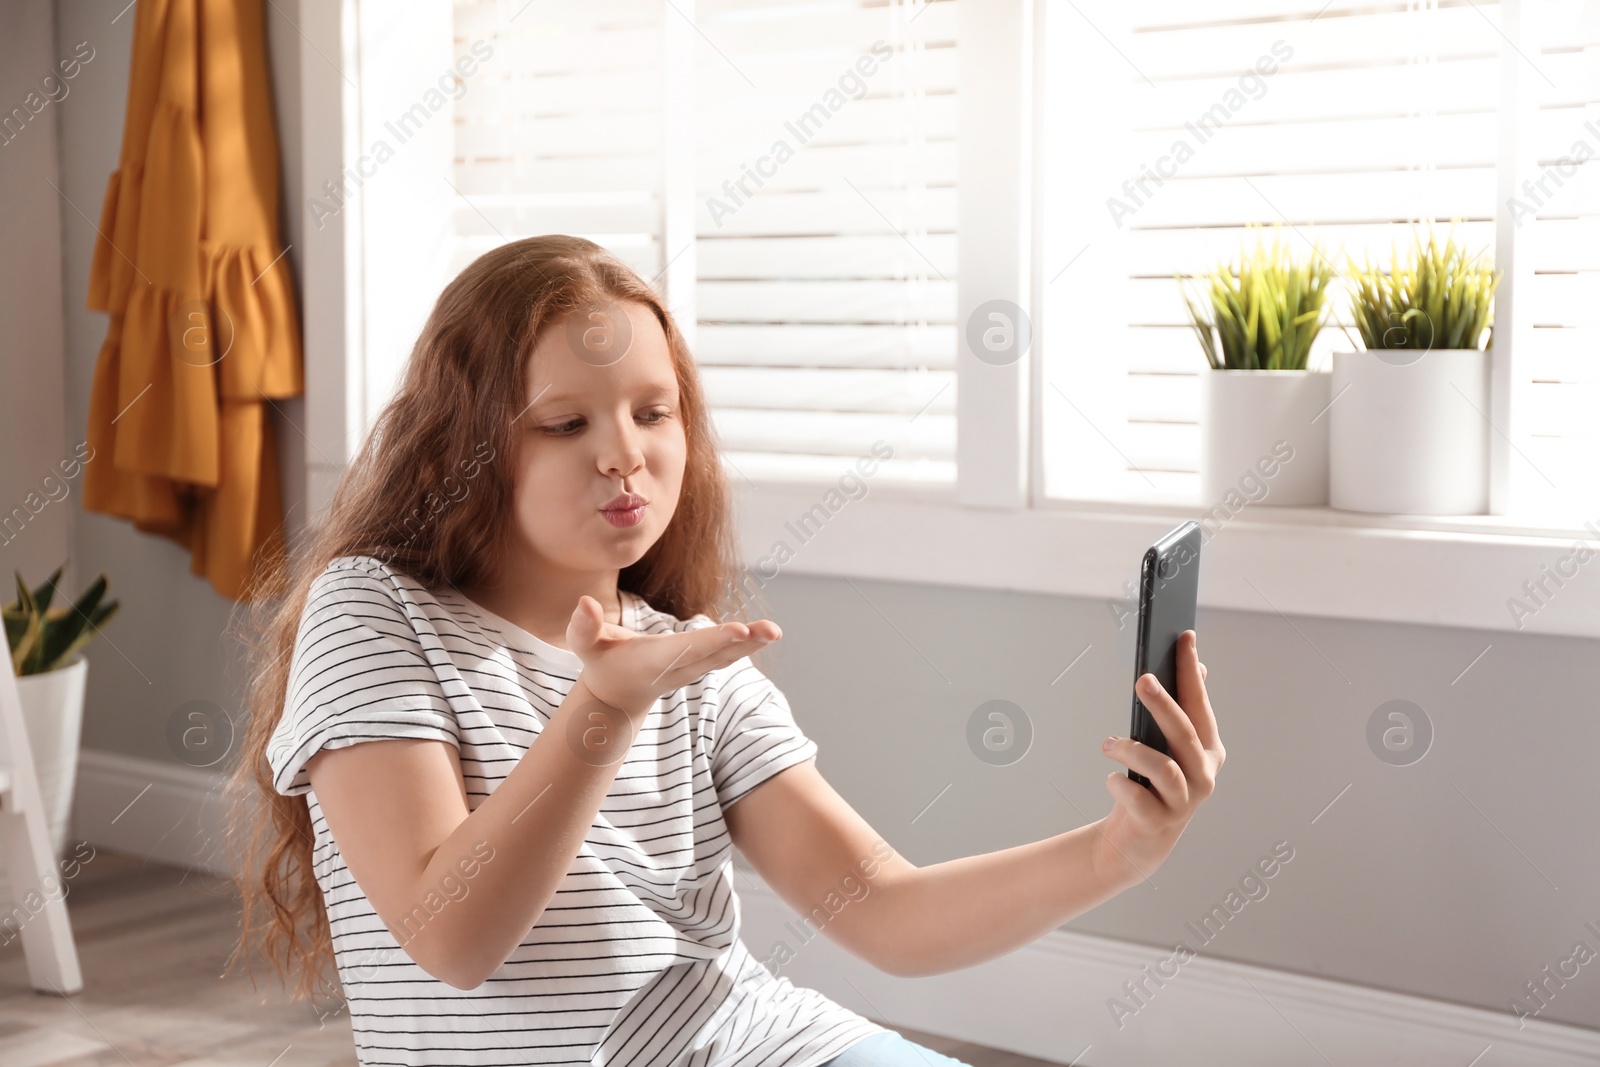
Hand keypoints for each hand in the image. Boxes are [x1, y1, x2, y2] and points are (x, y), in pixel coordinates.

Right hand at [565, 595, 781, 718]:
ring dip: (753, 644)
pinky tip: (768, 633)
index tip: (739, 630)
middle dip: (742, 643)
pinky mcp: (700, 665)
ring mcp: (692, 669)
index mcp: (654, 661)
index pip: (688, 648)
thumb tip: (584, 603)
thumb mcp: (585, 646)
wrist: (617, 696)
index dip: (714, 639)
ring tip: (775, 631)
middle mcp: (678, 667)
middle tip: (770, 631)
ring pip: (726, 656)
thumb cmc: (602, 663)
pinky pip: (727, 655)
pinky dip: (748, 645)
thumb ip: (584, 627)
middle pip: (715, 654)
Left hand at [1092, 630, 1223, 885]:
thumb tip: (1196, 666)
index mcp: (1208, 751)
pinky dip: (1121, 785)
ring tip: (1108, 744)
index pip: (1200, 704)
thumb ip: (1181, 711)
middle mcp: (1203, 775)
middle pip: (1185, 733)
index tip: (1183, 637)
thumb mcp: (1167, 747)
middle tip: (1141, 679)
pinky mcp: (1158, 823)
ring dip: (1132, 749)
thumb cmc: (1152, 785)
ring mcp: (1184, 802)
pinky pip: (1140, 799)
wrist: (1138, 842)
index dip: (1191, 671)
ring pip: (1164, 767)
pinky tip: (1111, 779)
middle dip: (1164, 703)